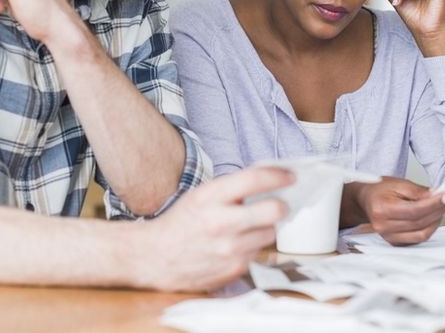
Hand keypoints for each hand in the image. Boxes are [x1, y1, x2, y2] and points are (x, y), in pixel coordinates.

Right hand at [136, 167, 293, 290]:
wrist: (154, 258)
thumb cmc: (180, 224)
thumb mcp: (200, 197)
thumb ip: (231, 189)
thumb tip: (268, 180)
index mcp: (210, 197)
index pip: (255, 179)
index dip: (279, 176)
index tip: (291, 176)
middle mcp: (221, 222)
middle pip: (274, 210)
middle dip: (281, 205)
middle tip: (280, 204)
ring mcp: (229, 249)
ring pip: (270, 233)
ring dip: (264, 228)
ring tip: (247, 228)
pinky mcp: (233, 269)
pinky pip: (257, 253)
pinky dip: (251, 247)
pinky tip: (234, 246)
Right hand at [348, 176, 444, 245]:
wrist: (366, 200)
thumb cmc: (379, 190)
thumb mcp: (398, 184)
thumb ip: (418, 191)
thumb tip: (437, 196)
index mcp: (381, 210)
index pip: (414, 210)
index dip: (434, 204)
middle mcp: (383, 227)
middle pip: (420, 223)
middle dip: (439, 210)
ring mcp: (389, 237)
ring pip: (422, 234)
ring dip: (437, 221)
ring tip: (443, 207)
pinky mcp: (395, 242)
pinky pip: (418, 239)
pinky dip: (429, 228)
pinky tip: (433, 217)